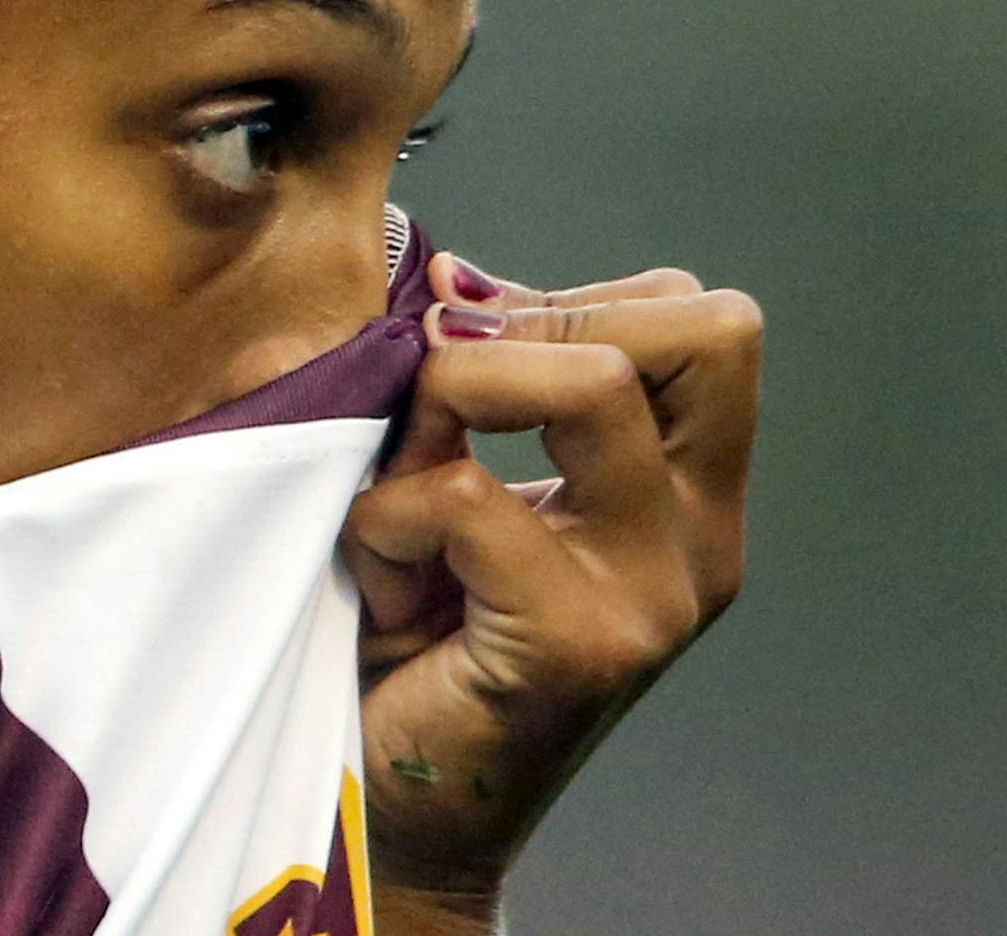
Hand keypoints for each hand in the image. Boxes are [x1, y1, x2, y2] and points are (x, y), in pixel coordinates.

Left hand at [340, 253, 762, 919]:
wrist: (398, 803)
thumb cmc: (409, 627)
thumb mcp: (436, 471)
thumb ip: (450, 381)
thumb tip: (429, 279)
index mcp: (682, 487)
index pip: (704, 320)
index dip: (571, 296)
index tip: (464, 332)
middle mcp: (697, 534)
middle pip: (701, 327)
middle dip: (534, 319)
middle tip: (440, 382)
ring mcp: (651, 591)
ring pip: (597, 385)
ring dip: (460, 390)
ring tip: (405, 472)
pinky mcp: (579, 642)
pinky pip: (470, 494)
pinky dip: (390, 507)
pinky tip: (380, 570)